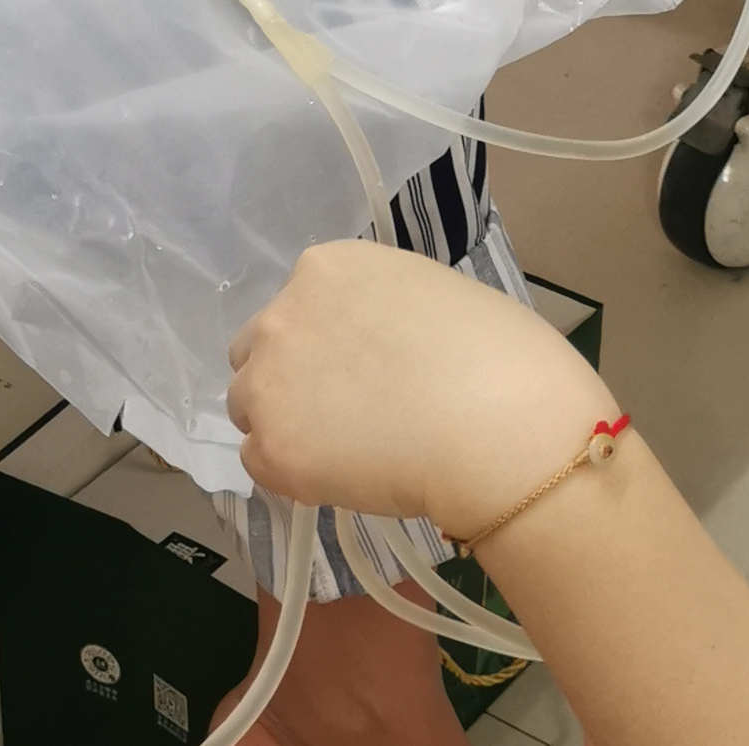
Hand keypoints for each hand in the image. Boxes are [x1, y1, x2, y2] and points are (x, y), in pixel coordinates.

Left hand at [227, 241, 617, 539]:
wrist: (498, 426)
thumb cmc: (497, 356)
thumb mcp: (432, 296)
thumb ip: (382, 314)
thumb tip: (382, 349)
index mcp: (327, 269)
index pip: (298, 307)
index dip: (325, 344)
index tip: (357, 371)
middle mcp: (283, 314)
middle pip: (259, 352)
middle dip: (291, 378)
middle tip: (344, 411)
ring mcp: (269, 382)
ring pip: (250, 406)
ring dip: (285, 424)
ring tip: (343, 451)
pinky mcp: (273, 447)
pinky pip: (261, 463)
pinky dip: (293, 473)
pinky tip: (342, 479)